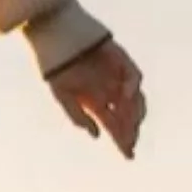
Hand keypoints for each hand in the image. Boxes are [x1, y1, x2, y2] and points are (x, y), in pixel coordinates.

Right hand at [49, 41, 145, 158]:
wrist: (56, 35)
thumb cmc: (56, 66)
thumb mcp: (61, 96)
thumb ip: (77, 115)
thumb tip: (96, 135)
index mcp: (96, 102)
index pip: (114, 125)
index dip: (122, 140)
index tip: (129, 156)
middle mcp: (110, 91)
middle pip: (127, 116)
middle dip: (130, 131)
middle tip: (130, 144)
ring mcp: (118, 75)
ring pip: (135, 100)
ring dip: (135, 114)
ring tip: (132, 127)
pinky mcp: (121, 59)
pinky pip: (133, 76)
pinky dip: (132, 87)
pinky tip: (126, 97)